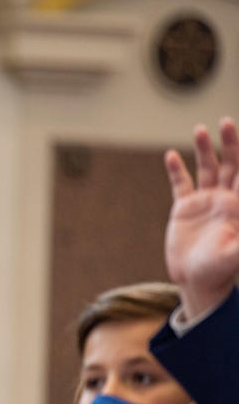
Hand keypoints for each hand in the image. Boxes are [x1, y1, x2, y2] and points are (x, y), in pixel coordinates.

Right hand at [164, 117, 238, 317]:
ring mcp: (205, 202)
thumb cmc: (219, 270)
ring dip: (204, 149)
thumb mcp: (235, 253)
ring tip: (200, 130)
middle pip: (230, 164)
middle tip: (225, 122)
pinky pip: (181, 185)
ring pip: (207, 169)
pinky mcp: (185, 209)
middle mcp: (225, 199)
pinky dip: (175, 170)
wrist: (196, 281)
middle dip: (229, 143)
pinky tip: (170, 155)